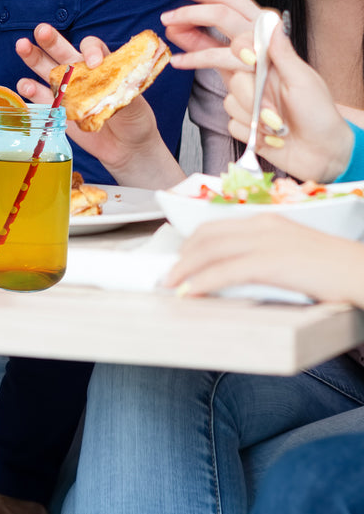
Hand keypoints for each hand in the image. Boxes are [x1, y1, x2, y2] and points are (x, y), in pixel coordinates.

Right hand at [15, 24, 181, 188]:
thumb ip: (122, 92)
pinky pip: (39, 96)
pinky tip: (24, 84)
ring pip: (45, 68)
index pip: (92, 48)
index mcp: (102, 65)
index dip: (91, 51)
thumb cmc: (136, 120)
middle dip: (51, 40)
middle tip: (41, 31)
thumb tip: (111, 86)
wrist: (126, 147)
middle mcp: (81, 73)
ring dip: (34, 57)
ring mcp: (66, 90)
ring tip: (22, 46)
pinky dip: (30, 89)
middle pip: (62, 51)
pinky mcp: (56, 108)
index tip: (95, 63)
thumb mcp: (135, 104)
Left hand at [160, 0, 263, 85]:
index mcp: (255, 20)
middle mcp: (262, 25)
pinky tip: (177, 61)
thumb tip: (172, 27)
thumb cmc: (253, 83)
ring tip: (167, 23)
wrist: (281, 115)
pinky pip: (219, 54)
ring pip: (222, 15)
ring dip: (190, 14)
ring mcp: (262, 40)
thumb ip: (199, 41)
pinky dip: (195, 57)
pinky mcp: (258, 62)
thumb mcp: (222, 57)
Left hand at [163, 214, 363, 307]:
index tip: (179, 260)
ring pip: (210, 251)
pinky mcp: (272, 262)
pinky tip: (190, 293)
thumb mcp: (294, 252)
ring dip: (185, 270)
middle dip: (182, 256)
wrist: (363, 271)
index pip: (215, 227)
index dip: (191, 244)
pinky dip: (202, 282)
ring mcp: (266, 242)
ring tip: (171, 286)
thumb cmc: (334, 269)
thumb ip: (266, 254)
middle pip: (206, 236)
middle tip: (169, 275)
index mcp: (267, 221)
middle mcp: (262, 225)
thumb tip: (237, 271)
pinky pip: (226, 271)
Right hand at [222, 27, 353, 182]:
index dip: (238, 50)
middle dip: (252, 99)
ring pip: (230, 102)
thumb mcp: (303, 81)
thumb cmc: (320, 115)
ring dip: (256, 120)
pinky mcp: (243, 124)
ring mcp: (249, 103)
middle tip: (274, 113)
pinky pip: (231, 123)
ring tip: (280, 127)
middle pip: (233, 78)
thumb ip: (282, 53)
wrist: (322, 154)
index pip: (241, 46)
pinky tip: (271, 138)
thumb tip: (272, 22)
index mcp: (273, 65)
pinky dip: (252, 134)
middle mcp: (258, 81)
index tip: (249, 60)